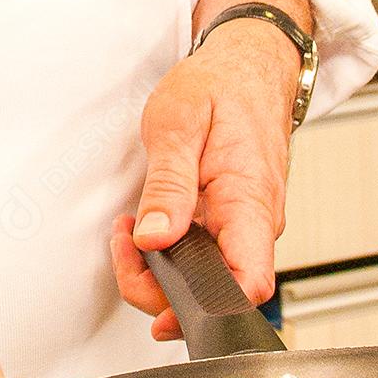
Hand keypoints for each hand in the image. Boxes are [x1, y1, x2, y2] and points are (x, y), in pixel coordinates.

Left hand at [110, 20, 296, 340]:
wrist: (246, 66)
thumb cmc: (220, 87)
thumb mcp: (179, 125)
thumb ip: (168, 187)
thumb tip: (156, 239)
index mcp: (250, 204)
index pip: (249, 284)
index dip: (209, 311)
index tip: (163, 310)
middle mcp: (254, 224)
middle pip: (215, 293)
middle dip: (158, 287)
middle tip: (122, 246)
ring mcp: (243, 226)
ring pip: (202, 278)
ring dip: (155, 269)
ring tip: (127, 231)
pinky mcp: (229, 223)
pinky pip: (200, 258)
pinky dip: (166, 253)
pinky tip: (146, 229)